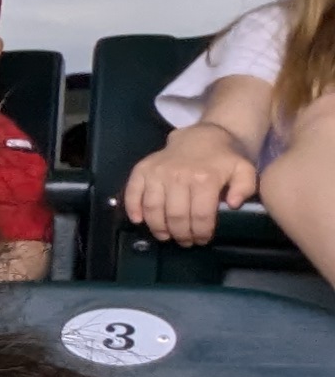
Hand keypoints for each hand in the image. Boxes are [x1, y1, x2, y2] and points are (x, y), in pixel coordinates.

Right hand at [121, 122, 257, 243]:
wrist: (202, 136)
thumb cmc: (224, 159)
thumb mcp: (244, 170)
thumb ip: (244, 188)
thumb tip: (233, 205)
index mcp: (204, 178)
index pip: (200, 215)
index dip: (201, 232)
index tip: (202, 240)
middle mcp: (178, 175)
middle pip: (176, 216)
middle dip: (181, 234)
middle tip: (185, 241)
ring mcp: (157, 172)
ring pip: (153, 209)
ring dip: (158, 228)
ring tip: (166, 236)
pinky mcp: (142, 170)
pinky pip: (132, 193)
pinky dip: (133, 209)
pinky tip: (140, 221)